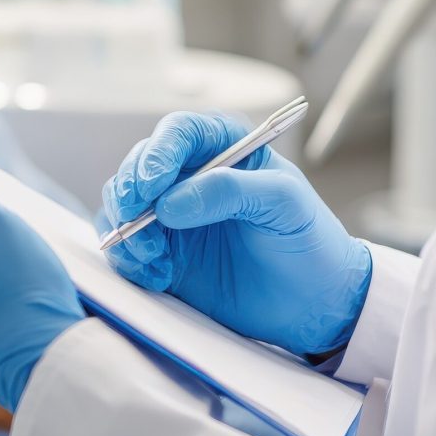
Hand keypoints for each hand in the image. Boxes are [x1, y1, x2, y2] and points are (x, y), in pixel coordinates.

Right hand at [99, 112, 371, 356]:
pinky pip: (124, 246)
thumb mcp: (284, 203)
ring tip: (154, 257)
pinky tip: (158, 276)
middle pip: (138, 165)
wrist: (313, 303)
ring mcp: (170, 213)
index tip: (152, 184)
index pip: (179, 132)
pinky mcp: (161, 251)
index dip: (159, 152)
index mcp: (222, 147)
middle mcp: (189, 175)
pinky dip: (129, 259)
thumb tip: (170, 203)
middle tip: (135, 219)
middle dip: (130, 191)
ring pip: (121, 204)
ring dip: (126, 228)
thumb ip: (231, 190)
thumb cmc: (308, 239)